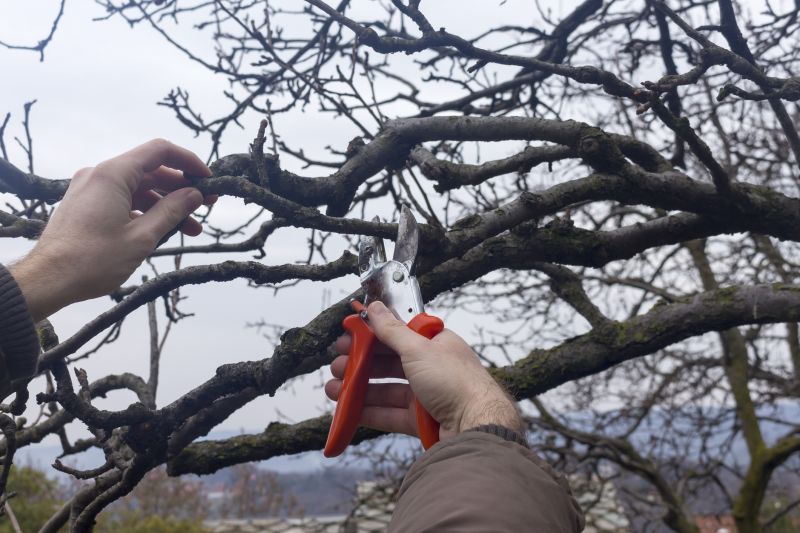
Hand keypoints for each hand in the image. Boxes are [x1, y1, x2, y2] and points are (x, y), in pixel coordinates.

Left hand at [10, 139, 213, 320]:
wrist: (48, 280)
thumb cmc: (92, 260)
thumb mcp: (142, 237)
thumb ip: (172, 211)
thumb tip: (195, 195)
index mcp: (112, 174)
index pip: (159, 151)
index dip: (188, 162)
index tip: (208, 179)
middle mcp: (99, 174)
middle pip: (150, 170)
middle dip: (180, 188)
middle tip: (207, 205)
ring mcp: (90, 189)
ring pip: (138, 188)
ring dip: (165, 204)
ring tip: (190, 227)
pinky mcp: (86, 204)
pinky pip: (123, 199)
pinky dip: (145, 211)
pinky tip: (162, 230)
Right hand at [325, 301, 522, 439]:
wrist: (477, 428)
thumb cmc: (456, 383)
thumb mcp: (418, 349)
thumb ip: (392, 330)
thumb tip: (374, 307)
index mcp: (435, 344)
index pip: (398, 333)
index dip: (371, 334)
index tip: (347, 335)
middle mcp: (431, 368)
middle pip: (388, 363)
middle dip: (359, 363)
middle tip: (336, 364)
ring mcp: (426, 395)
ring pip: (386, 389)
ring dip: (358, 388)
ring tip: (333, 388)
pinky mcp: (421, 421)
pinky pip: (390, 414)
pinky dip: (369, 411)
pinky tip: (348, 409)